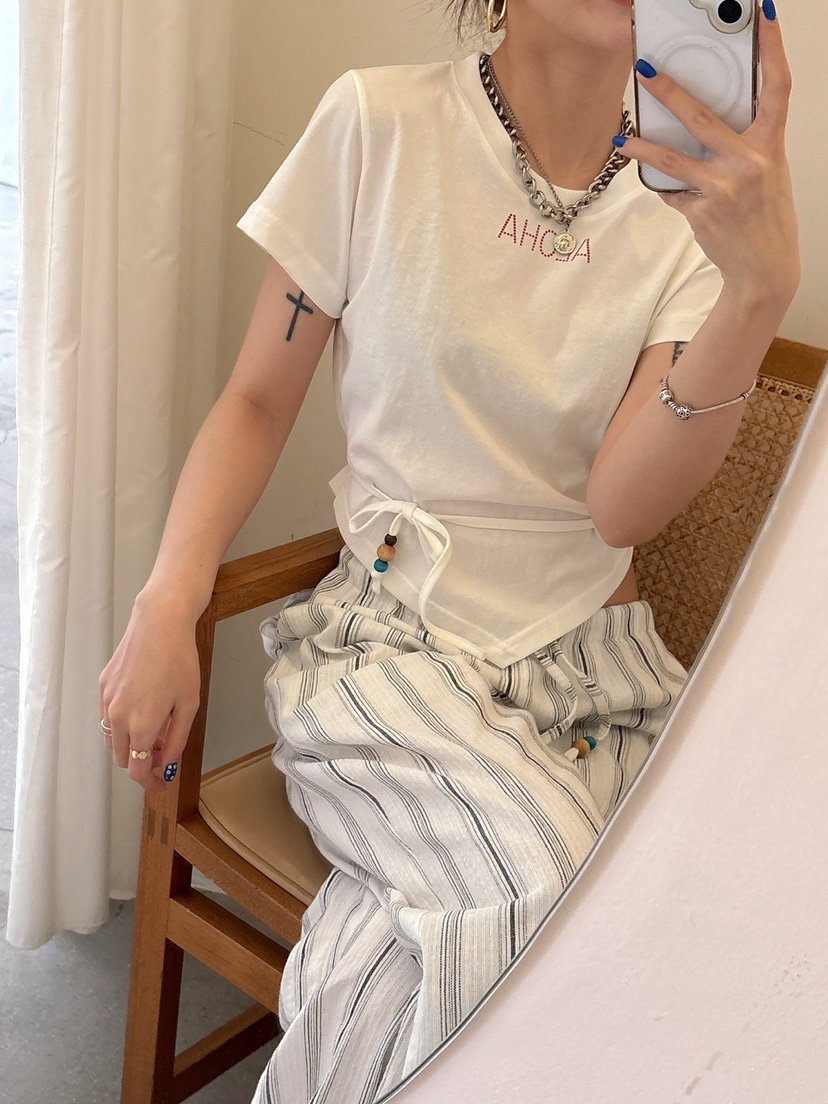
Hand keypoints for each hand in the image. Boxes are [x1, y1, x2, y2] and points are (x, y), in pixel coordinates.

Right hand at [99, 599, 201, 793]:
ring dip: (130, 744)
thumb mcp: (188, 705)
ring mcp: (107, 701)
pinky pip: (108, 716)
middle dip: (141, 762)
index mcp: (140, 726)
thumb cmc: (179, 661)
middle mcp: (118, 717)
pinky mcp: (103, 686)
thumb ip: (176, 740)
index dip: (149, 782)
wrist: (159, 624)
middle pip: (122, 758)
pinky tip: (142, 708)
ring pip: (112, 739)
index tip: (160, 782)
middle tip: (163, 751)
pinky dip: (122, 724)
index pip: (137, 770)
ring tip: (155, 729)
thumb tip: (165, 763)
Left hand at [621, 3, 799, 303]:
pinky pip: (672, 191)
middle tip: (644, 70)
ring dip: (643, 145)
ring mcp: (722, 188)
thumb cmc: (764, 216)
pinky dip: (663, 187)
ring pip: (673, 158)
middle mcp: (748, 162)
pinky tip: (657, 185)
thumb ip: (742, 145)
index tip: (765, 13)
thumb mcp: (766, 172)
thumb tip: (701, 123)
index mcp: (770, 145)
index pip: (777, 87)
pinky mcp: (701, 211)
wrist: (764, 269)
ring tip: (623, 138)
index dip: (773, 48)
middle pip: (702, 117)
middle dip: (670, 91)